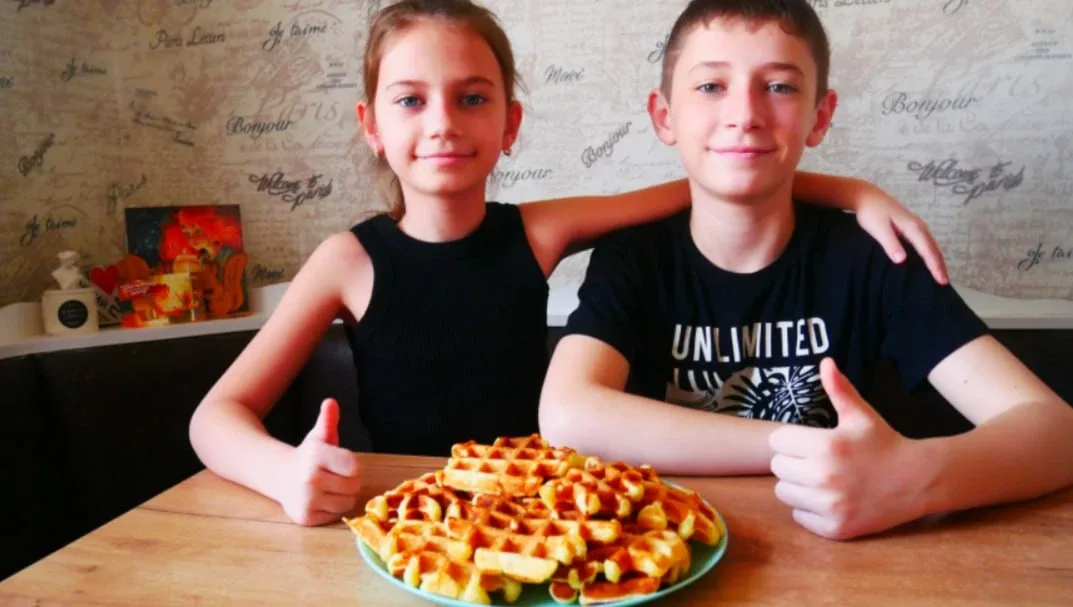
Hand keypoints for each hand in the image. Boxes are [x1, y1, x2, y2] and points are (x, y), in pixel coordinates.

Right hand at [280, 398, 361, 525]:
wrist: (281, 476)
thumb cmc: (309, 455)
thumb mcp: (319, 435)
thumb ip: (327, 419)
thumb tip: (330, 402)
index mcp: (315, 456)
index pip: (354, 466)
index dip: (352, 465)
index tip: (341, 461)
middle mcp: (309, 479)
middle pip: (354, 486)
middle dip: (349, 480)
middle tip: (334, 475)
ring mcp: (306, 500)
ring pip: (347, 503)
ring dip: (342, 496)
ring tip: (328, 487)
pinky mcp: (305, 517)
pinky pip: (336, 515)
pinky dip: (332, 509)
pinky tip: (320, 499)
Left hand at [768, 358, 927, 539]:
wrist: (917, 480)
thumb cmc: (884, 444)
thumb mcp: (861, 415)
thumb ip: (839, 389)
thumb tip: (825, 361)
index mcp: (826, 445)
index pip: (777, 441)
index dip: (791, 440)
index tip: (808, 442)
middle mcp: (824, 477)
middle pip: (777, 467)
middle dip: (793, 462)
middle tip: (816, 461)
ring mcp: (829, 505)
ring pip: (784, 493)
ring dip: (798, 486)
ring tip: (822, 480)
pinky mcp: (834, 528)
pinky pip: (799, 517)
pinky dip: (810, 510)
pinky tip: (831, 499)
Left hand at [853, 184, 948, 284]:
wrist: (867, 196)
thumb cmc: (871, 212)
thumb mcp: (878, 229)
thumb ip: (890, 244)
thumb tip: (901, 260)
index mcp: (913, 228)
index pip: (927, 251)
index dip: (935, 266)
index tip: (941, 281)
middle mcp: (918, 226)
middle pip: (933, 248)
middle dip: (940, 265)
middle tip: (945, 283)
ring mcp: (915, 226)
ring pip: (931, 245)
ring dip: (937, 259)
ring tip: (940, 275)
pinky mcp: (910, 227)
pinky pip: (925, 242)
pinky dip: (930, 253)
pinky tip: (928, 261)